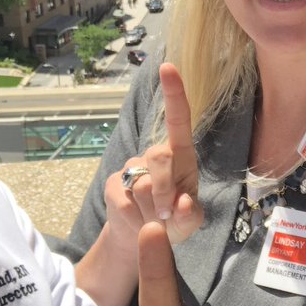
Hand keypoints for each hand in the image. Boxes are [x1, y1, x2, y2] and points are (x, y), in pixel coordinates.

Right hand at [105, 63, 203, 251]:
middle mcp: (156, 155)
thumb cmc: (173, 220)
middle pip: (161, 157)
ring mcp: (132, 167)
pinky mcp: (114, 184)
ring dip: (151, 212)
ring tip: (154, 219)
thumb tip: (182, 203)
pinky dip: (136, 221)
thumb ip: (192, 215)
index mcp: (182, 156)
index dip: (174, 93)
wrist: (143, 238)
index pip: (179, 120)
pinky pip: (125, 203)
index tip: (168, 66)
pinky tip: (138, 222)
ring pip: (143, 186)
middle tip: (167, 215)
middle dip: (166, 191)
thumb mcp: (190, 222)